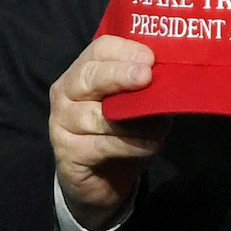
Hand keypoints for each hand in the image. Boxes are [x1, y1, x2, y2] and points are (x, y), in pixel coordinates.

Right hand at [48, 34, 171, 229]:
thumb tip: (170, 77)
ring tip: (161, 126)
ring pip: (97, 116)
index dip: (125, 51)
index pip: (99, 50)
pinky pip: (101, 145)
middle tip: (146, 76)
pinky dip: (130, 145)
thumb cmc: (122, 132)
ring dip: (135, 121)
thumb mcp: (136, 105)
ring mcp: (61, 123)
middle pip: (89, 76)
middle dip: (120, 74)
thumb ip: (145, 88)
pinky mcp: (67, 153)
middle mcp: (66, 92)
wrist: (103, 180)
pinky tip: (150, 145)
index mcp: (83, 70)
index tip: (150, 58)